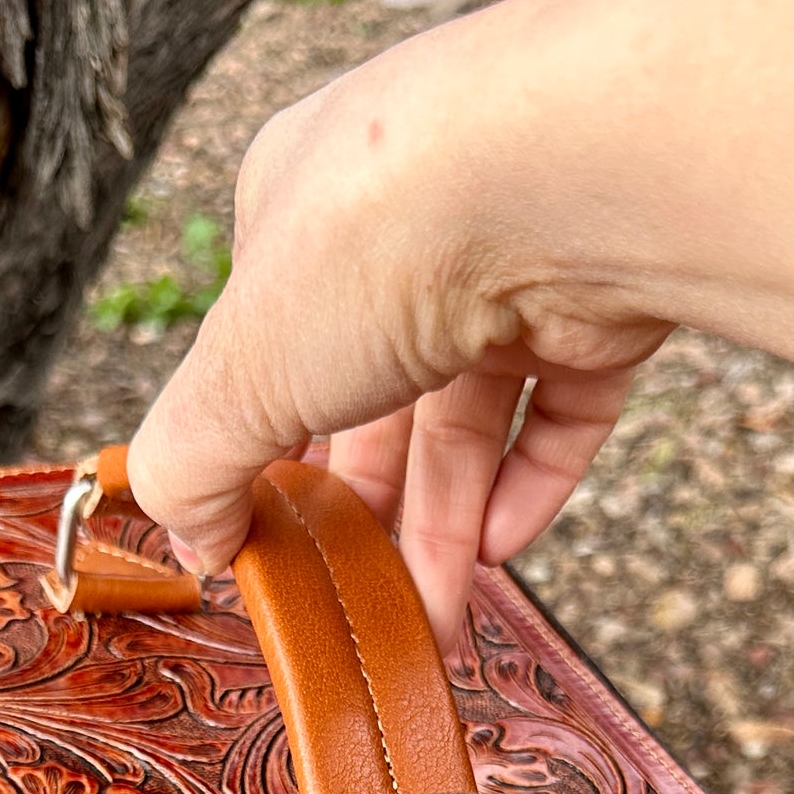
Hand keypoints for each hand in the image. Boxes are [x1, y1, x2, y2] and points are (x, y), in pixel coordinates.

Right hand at [125, 0, 793, 644]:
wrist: (568, 174)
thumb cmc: (382, 238)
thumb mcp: (239, 372)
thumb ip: (192, 463)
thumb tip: (193, 537)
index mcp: (301, 209)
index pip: (271, 347)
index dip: (265, 451)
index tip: (265, 545)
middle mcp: (406, 223)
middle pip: (374, 398)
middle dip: (366, 513)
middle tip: (358, 604)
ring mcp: (510, 259)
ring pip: (470, 418)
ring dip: (446, 528)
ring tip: (435, 619)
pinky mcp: (600, 299)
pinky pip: (562, 410)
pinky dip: (533, 485)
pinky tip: (503, 551)